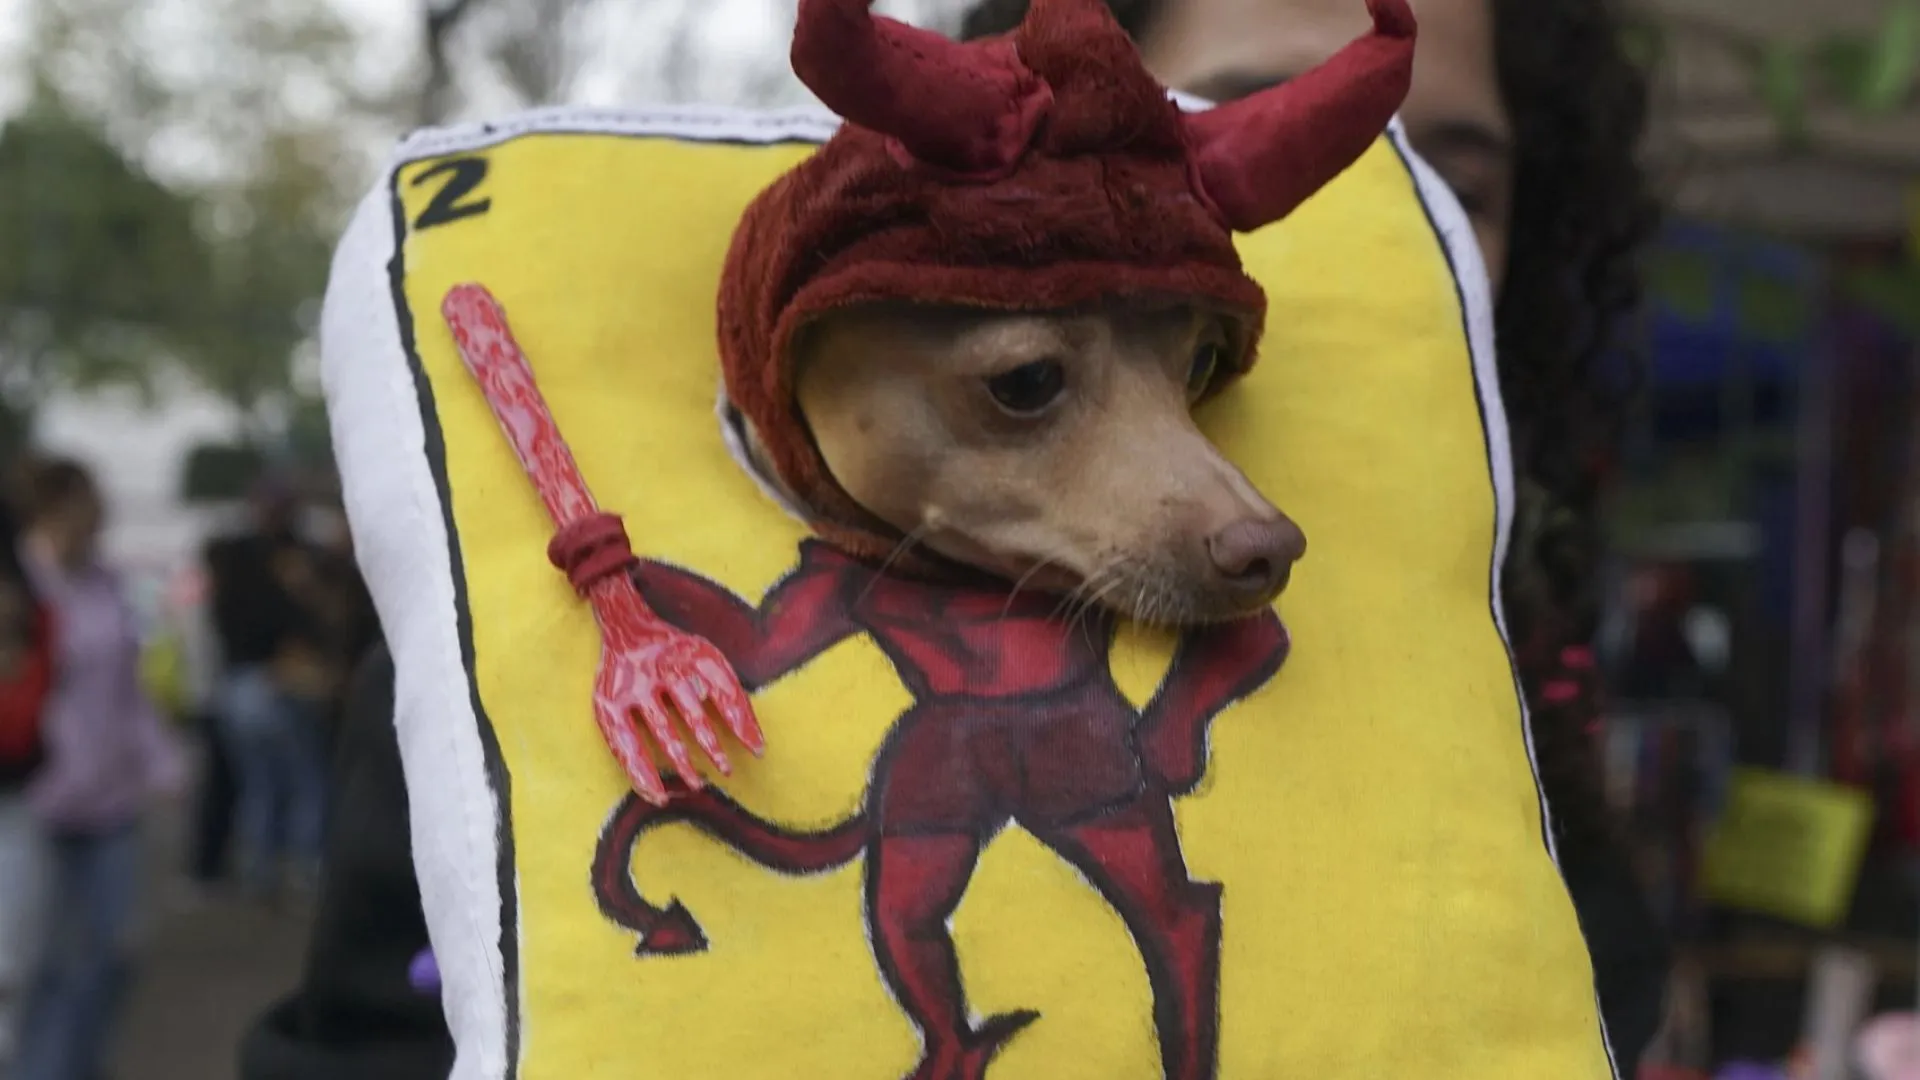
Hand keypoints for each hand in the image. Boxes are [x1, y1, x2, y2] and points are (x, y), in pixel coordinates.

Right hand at [587, 576, 762, 805]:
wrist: (625, 626)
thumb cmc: (675, 651)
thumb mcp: (708, 659)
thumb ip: (733, 697)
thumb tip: (759, 745)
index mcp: (690, 653)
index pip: (724, 690)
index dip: (740, 720)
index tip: (757, 750)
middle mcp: (661, 667)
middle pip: (692, 713)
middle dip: (712, 746)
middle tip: (727, 772)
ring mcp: (632, 686)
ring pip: (662, 730)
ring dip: (682, 761)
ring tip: (696, 785)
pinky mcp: (608, 704)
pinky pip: (624, 743)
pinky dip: (640, 770)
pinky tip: (655, 792)